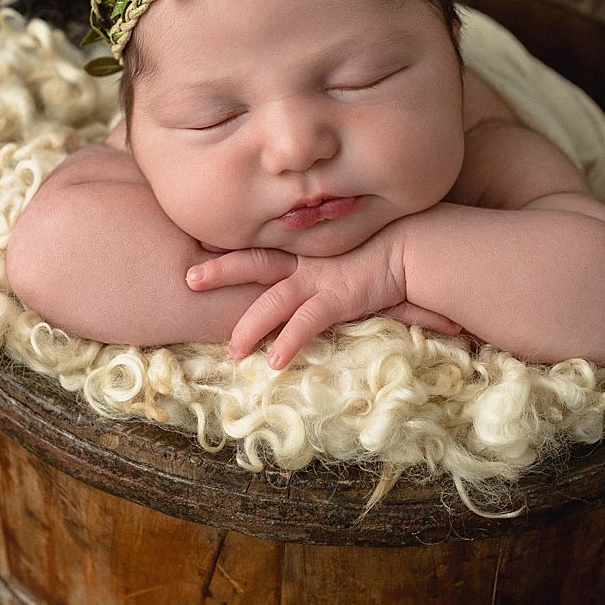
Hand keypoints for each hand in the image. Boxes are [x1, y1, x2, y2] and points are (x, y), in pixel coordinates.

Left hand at [185, 230, 454, 368]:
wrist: (417, 244)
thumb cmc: (385, 245)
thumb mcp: (345, 247)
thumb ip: (323, 255)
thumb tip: (312, 266)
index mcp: (303, 248)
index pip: (260, 244)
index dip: (229, 245)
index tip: (197, 244)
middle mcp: (306, 260)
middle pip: (254, 261)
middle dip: (220, 270)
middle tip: (188, 278)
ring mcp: (320, 278)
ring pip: (274, 300)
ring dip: (249, 324)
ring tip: (231, 350)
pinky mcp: (339, 297)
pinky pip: (308, 323)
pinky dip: (289, 340)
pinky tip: (274, 361)